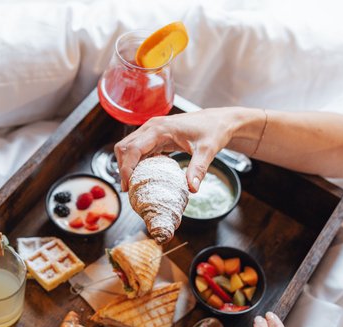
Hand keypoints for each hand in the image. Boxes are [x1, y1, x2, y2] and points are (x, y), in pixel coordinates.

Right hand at [114, 108, 240, 191]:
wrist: (219, 120)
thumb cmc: (213, 130)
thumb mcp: (207, 151)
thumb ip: (198, 169)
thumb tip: (192, 189)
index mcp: (159, 128)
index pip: (132, 149)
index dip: (126, 168)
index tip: (128, 186)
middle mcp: (151, 127)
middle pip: (124, 148)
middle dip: (123, 168)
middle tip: (129, 189)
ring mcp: (152, 130)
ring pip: (128, 148)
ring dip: (127, 165)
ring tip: (134, 185)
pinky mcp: (155, 136)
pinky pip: (138, 149)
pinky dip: (136, 162)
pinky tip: (144, 176)